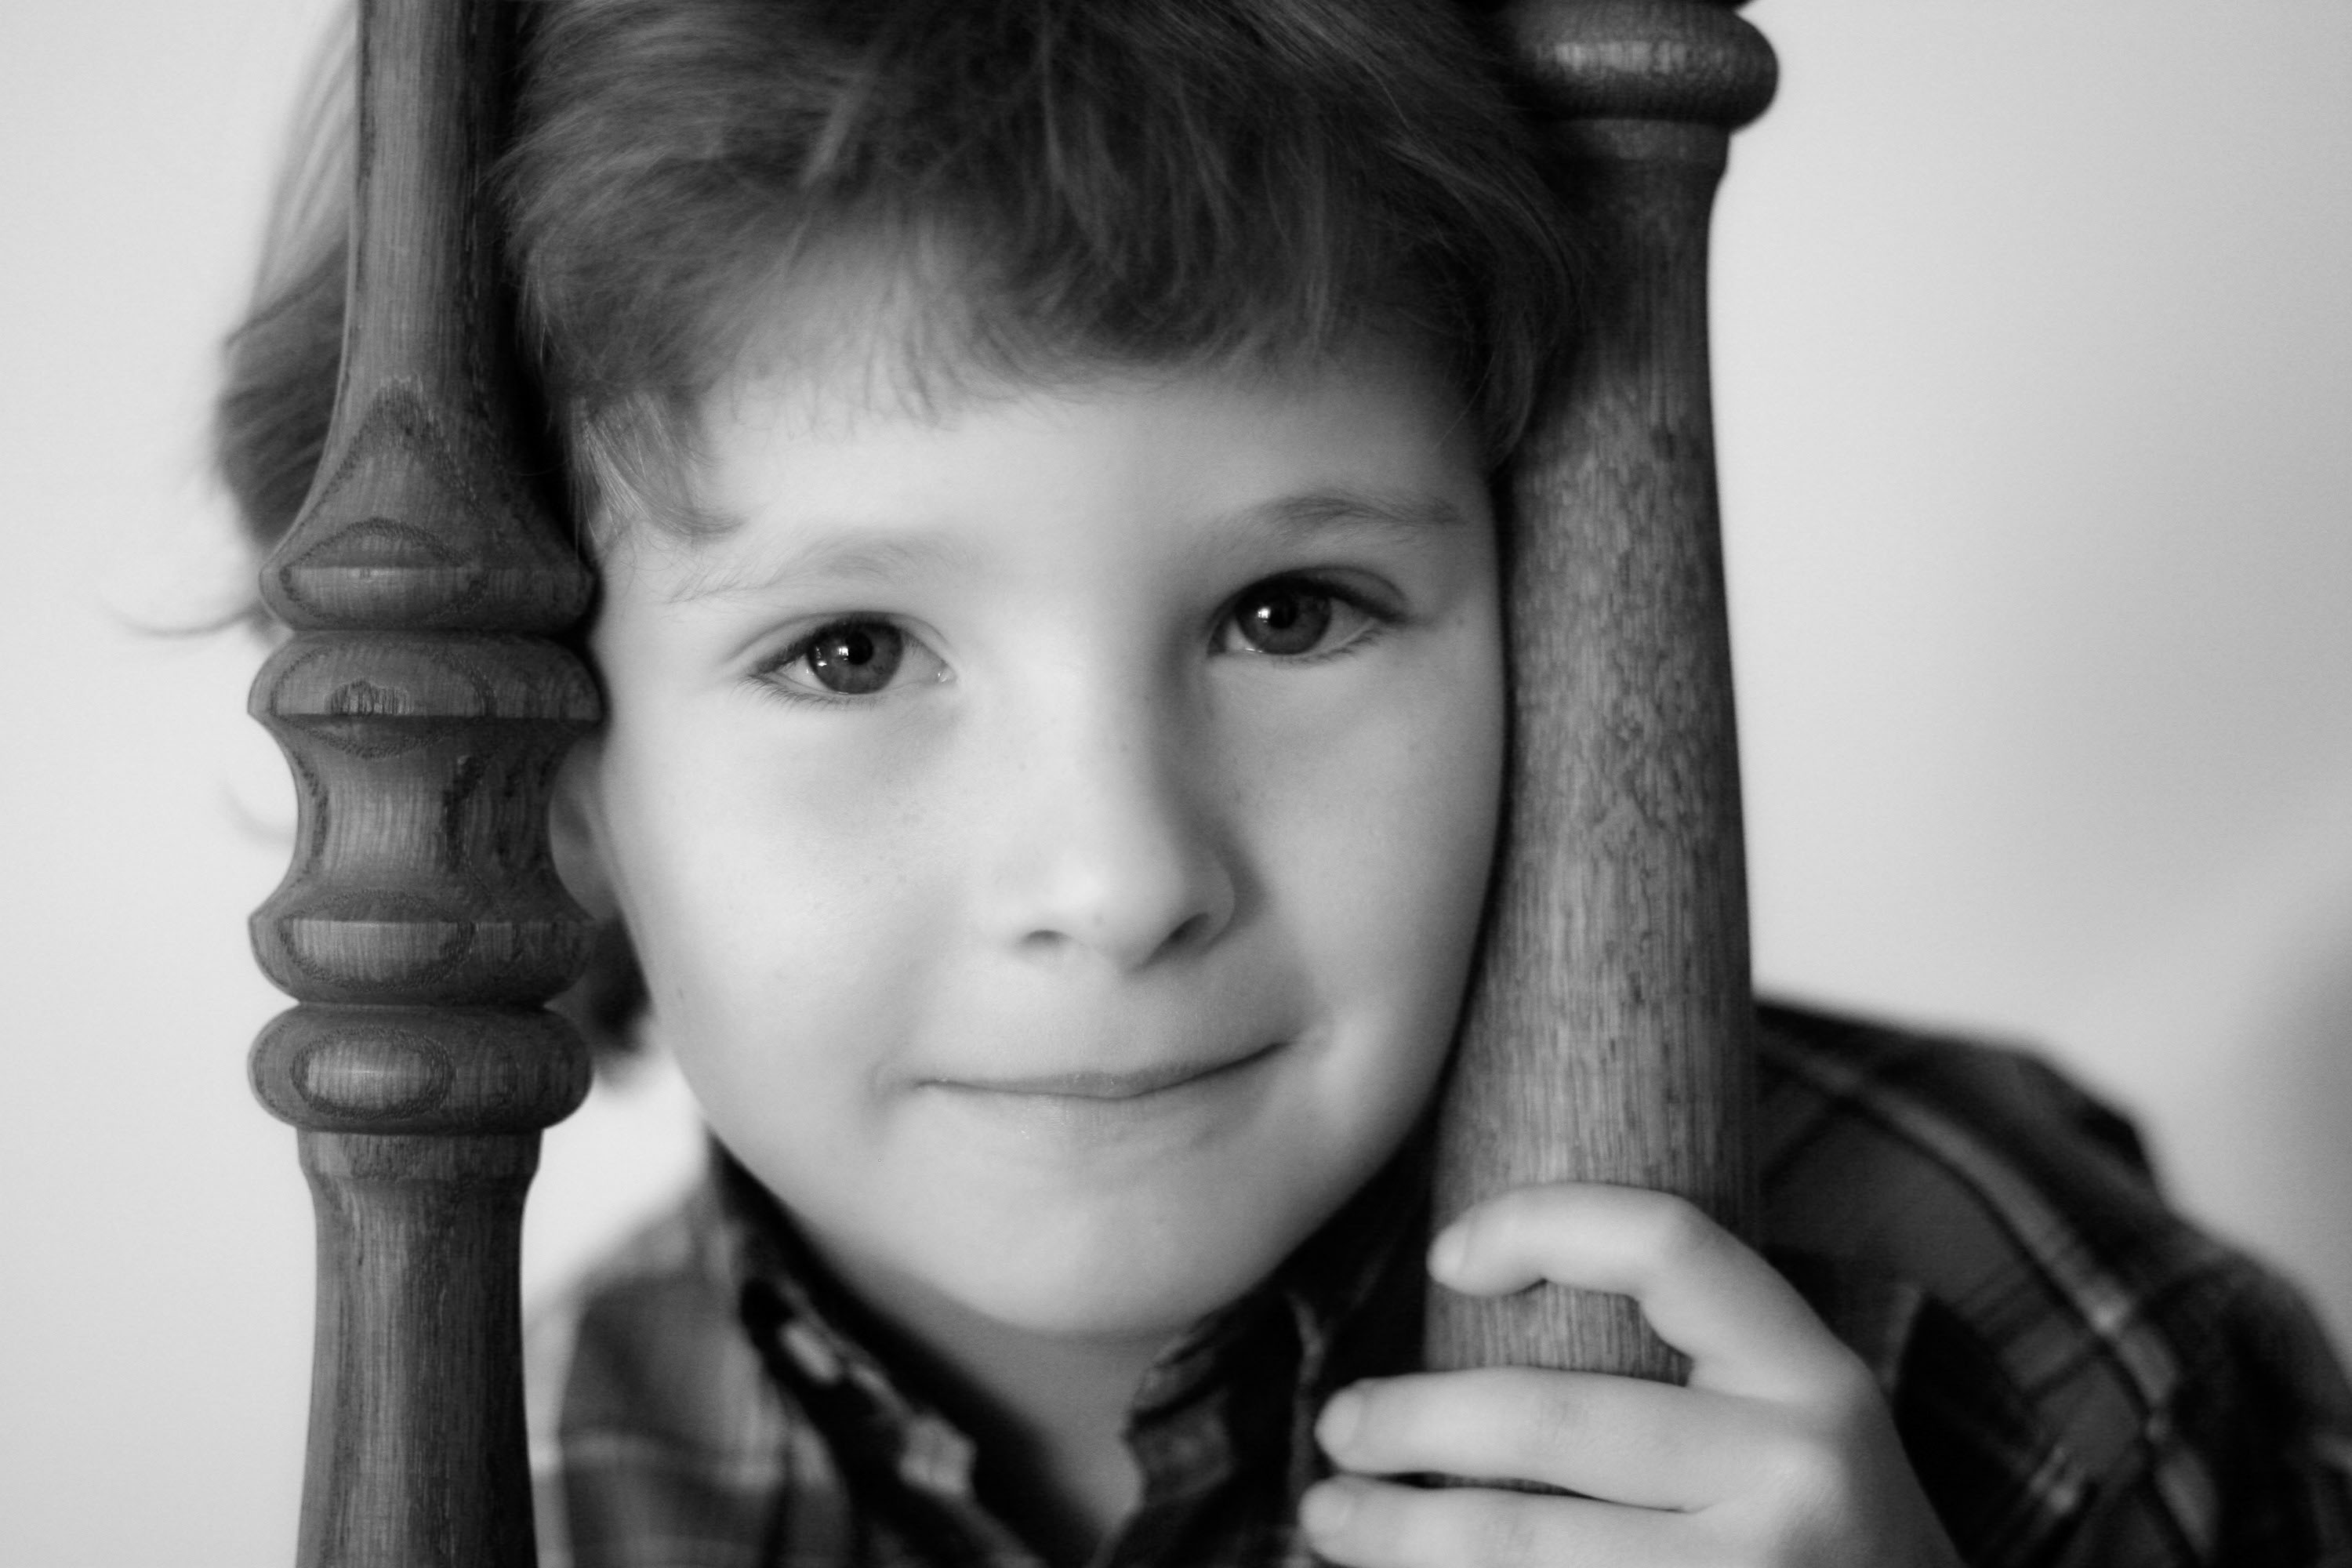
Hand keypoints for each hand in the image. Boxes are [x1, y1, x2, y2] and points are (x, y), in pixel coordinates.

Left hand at [1299, 1184, 1962, 1566]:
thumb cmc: (1824, 1539)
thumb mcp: (1792, 1433)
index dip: (1540, 1225)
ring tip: (1329, 1516)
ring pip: (1530, 1549)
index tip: (1442, 1256)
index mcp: (1816, 1380)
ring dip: (1403, 1534)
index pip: (1668, 1245)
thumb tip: (1464, 1303)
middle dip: (1415, 1422)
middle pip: (1556, 1419)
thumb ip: (1684, 1381)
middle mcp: (1798, 1477)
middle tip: (1337, 1426)